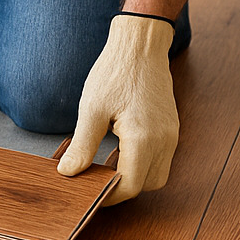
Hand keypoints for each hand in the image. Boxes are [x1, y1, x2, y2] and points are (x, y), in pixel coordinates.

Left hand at [56, 13, 178, 205]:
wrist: (140, 45)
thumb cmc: (115, 71)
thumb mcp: (91, 108)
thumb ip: (82, 145)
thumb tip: (68, 172)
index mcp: (143, 138)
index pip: (130, 185)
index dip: (109, 195)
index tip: (90, 192)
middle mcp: (164, 141)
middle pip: (148, 184)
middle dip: (123, 187)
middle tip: (96, 179)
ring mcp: (171, 134)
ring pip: (157, 174)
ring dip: (134, 176)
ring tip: (105, 164)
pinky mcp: (171, 127)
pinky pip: (161, 157)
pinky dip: (142, 162)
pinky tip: (119, 149)